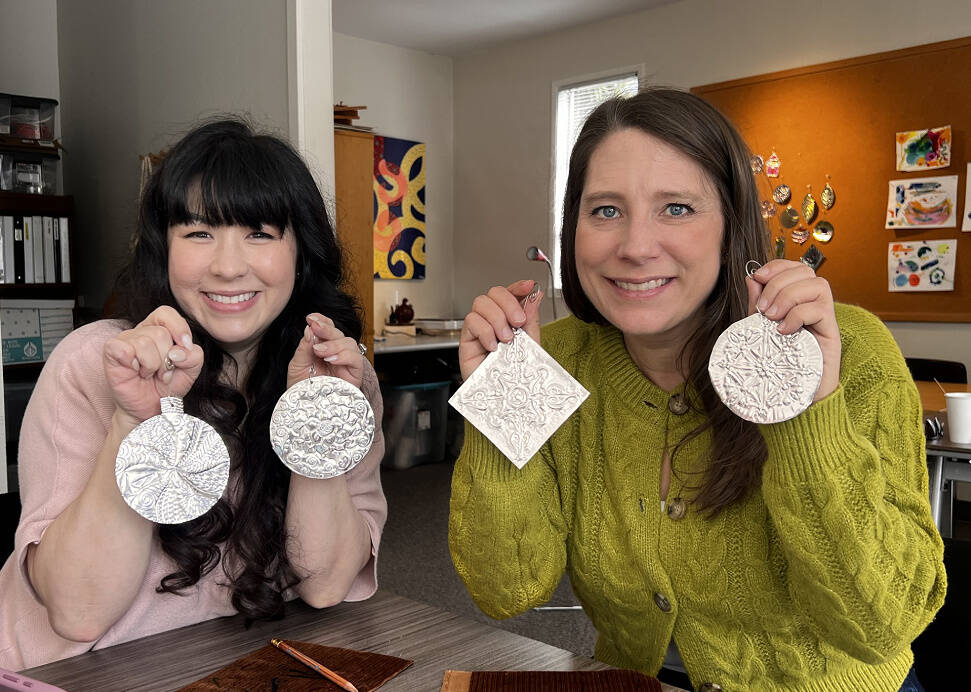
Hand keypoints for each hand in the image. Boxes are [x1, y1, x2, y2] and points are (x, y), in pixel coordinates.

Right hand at [103, 306, 203, 428]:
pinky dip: (137, 365)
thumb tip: (179, 351)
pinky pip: (126, 350)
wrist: (152, 408)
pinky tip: (136, 371)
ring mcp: (124, 340)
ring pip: (145, 343)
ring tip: (150, 374)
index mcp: (159, 329)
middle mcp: (140, 331)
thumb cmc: (167, 386)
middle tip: (163, 372)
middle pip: (160, 333)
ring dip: (153, 365)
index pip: (166, 313)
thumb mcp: (191, 370)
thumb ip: (194, 356)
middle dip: (167, 359)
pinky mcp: (112, 351)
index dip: (178, 328)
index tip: (186, 346)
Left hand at [286, 313, 364, 389]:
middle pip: (338, 334)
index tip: (311, 317)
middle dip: (327, 328)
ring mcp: (346, 365)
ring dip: (334, 343)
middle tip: (315, 326)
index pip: (328, 329)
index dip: (322, 320)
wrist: (306, 412)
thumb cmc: (301, 391)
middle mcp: (336, 355)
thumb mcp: (297, 366)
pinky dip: (345, 356)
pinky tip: (331, 359)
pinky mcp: (355, 376)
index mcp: (323, 350)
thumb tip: (309, 329)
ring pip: (349, 343)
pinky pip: (357, 360)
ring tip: (319, 351)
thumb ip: (304, 348)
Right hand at [459, 279, 541, 380]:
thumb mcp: (530, 344)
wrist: (503, 397)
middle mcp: (493, 320)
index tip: (529, 286)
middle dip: (508, 303)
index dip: (518, 286)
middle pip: (494, 292)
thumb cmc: (514, 375)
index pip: (511, 293)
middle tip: (518, 322)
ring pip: (481, 303)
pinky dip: (485, 331)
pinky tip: (493, 346)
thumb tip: (535, 296)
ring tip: (506, 339)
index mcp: (509, 318)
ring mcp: (479, 328)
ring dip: (497, 318)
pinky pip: (471, 321)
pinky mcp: (466, 339)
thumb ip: (531, 320)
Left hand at [746, 259, 841, 402]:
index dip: (777, 266)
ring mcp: (826, 318)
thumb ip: (757, 304)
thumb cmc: (778, 363)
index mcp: (798, 300)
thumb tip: (751, 278)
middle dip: (778, 283)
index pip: (795, 268)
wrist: (795, 396)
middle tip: (763, 308)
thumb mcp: (760, 329)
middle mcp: (815, 305)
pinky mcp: (832, 332)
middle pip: (806, 272)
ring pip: (816, 285)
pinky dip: (797, 315)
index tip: (757, 277)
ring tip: (771, 318)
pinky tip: (783, 332)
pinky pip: (820, 309)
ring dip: (788, 296)